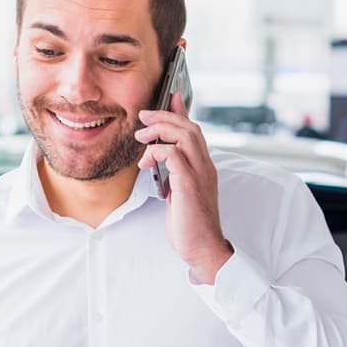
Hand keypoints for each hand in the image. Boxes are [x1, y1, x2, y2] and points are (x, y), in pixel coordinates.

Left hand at [135, 93, 233, 283]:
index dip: (182, 111)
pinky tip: (145, 162)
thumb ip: (174, 174)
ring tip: (141, 136)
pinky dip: (156, 151)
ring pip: (184, 135)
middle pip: (190, 127)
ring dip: (159, 130)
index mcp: (204, 167)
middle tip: (143, 116)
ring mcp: (200, 174)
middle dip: (165, 116)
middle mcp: (206, 166)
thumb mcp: (179, 193)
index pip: (195, 131)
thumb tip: (161, 159)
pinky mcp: (189, 184)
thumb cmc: (190, 225)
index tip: (170, 97)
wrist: (202, 248)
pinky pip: (174, 154)